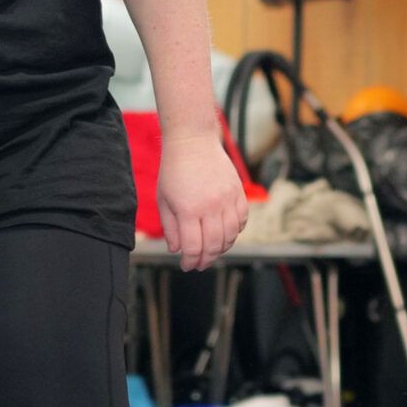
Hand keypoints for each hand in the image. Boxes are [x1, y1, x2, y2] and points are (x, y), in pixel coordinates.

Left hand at [159, 131, 246, 270]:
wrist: (193, 141)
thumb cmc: (174, 170)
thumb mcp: (164, 199)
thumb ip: (170, 227)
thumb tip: (176, 249)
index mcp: (189, 210)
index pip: (193, 247)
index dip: (190, 261)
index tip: (187, 266)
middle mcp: (211, 206)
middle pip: (214, 245)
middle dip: (207, 260)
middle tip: (200, 264)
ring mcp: (227, 199)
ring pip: (231, 235)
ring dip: (222, 248)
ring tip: (213, 251)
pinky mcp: (238, 191)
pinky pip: (242, 219)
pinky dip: (236, 231)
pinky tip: (227, 234)